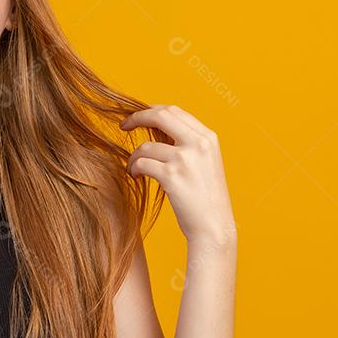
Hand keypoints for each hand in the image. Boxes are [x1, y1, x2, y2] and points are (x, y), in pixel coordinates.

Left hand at [120, 104, 235, 244]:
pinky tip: (136, 176)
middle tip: (123, 125)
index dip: (152, 110)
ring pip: (145, 147)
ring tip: (134, 169)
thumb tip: (157, 125)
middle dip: (137, 117)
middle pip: (160, 115)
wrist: (213, 227)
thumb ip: (186, 143)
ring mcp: (185, 159)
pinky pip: (141, 163)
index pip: (174, 111)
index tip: (138, 116)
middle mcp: (199, 144)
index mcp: (208, 137)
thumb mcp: (204, 162)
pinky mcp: (171, 176)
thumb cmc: (205, 197)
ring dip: (134, 157)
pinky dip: (134, 169)